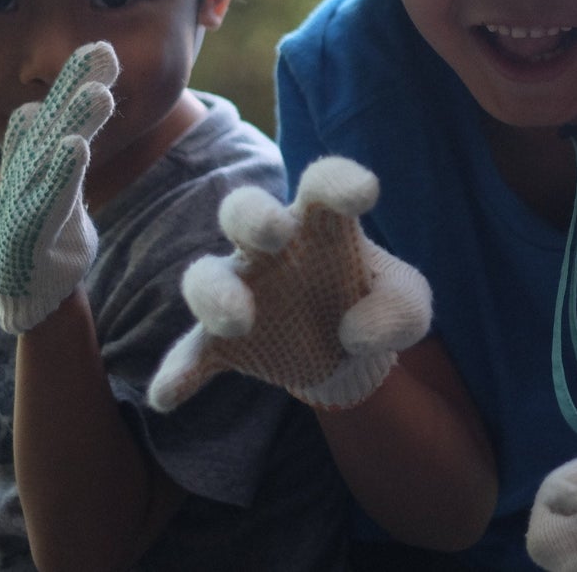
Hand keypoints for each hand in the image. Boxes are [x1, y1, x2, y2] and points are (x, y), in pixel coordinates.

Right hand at [0, 42, 118, 332]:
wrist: (30, 291)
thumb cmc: (46, 231)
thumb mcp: (54, 182)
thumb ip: (55, 144)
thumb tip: (34, 107)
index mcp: (32, 159)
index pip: (54, 111)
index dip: (74, 80)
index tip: (99, 48)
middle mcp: (23, 173)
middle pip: (54, 122)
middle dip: (75, 86)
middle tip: (102, 51)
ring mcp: (22, 200)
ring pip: (52, 153)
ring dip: (74, 121)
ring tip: (99, 92)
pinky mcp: (29, 231)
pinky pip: (49, 197)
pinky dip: (61, 171)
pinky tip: (76, 145)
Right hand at [148, 155, 431, 411]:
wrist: (345, 352)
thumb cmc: (376, 304)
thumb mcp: (407, 305)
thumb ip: (399, 310)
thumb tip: (354, 334)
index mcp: (322, 222)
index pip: (323, 184)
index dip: (339, 181)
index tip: (366, 194)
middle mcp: (273, 248)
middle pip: (243, 209)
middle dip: (253, 216)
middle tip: (275, 235)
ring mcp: (242, 290)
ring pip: (207, 276)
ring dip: (216, 296)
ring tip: (239, 324)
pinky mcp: (222, 342)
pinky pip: (192, 352)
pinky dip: (179, 371)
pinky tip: (169, 395)